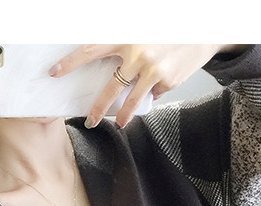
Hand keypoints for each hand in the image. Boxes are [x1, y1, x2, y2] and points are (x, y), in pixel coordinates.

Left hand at [50, 45, 243, 127]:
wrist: (206, 28)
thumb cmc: (170, 27)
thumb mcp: (143, 27)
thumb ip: (125, 45)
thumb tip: (112, 65)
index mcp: (127, 37)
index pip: (90, 51)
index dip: (71, 63)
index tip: (55, 72)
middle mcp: (138, 55)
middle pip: (111, 88)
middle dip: (98, 107)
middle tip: (89, 120)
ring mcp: (154, 71)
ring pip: (132, 100)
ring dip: (123, 114)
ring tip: (119, 123)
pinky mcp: (168, 82)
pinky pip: (154, 92)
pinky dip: (154, 90)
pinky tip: (161, 78)